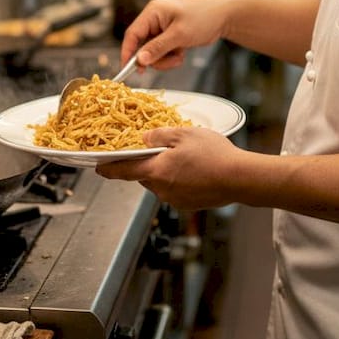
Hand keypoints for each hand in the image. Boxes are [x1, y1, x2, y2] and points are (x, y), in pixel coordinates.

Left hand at [95, 126, 248, 210]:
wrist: (240, 178)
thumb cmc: (213, 154)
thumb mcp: (183, 134)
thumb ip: (159, 135)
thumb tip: (144, 139)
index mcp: (155, 171)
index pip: (123, 171)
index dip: (108, 168)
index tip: (98, 167)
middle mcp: (161, 190)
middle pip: (144, 175)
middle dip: (148, 162)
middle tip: (161, 148)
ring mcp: (175, 200)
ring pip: (160, 182)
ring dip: (165, 170)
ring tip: (185, 156)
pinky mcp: (188, 205)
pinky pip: (175, 190)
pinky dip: (179, 180)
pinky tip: (195, 169)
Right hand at [120, 0, 232, 72]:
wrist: (224, 16)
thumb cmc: (203, 18)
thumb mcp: (179, 34)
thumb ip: (158, 48)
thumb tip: (139, 60)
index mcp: (152, 12)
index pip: (132, 34)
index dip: (128, 52)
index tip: (127, 69)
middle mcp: (154, 20)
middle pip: (142, 46)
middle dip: (154, 58)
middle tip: (168, 62)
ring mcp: (162, 29)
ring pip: (153, 53)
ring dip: (164, 59)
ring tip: (179, 55)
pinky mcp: (170, 37)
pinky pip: (163, 53)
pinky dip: (171, 57)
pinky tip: (182, 52)